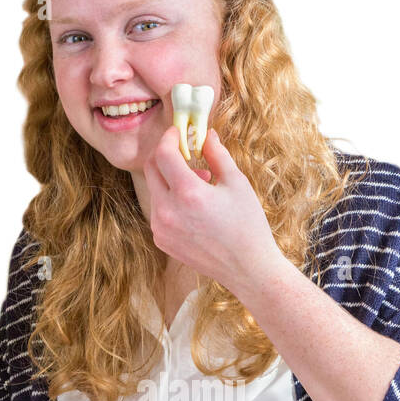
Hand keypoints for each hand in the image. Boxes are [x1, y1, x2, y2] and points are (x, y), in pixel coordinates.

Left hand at [143, 126, 282, 291]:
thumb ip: (217, 154)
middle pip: (152, 169)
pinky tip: (194, 206)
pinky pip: (157, 209)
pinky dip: (170, 199)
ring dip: (170, 179)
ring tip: (201, 183)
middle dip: (166, 155)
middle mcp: (167, 211)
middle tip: (186, 153)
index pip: (163, 154)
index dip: (169, 137)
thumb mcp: (237, 184)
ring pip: (154, 189)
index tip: (177, 131)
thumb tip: (206, 133)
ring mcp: (160, 227)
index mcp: (188, 194)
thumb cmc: (248, 224)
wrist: (247, 268)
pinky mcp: (160, 239)